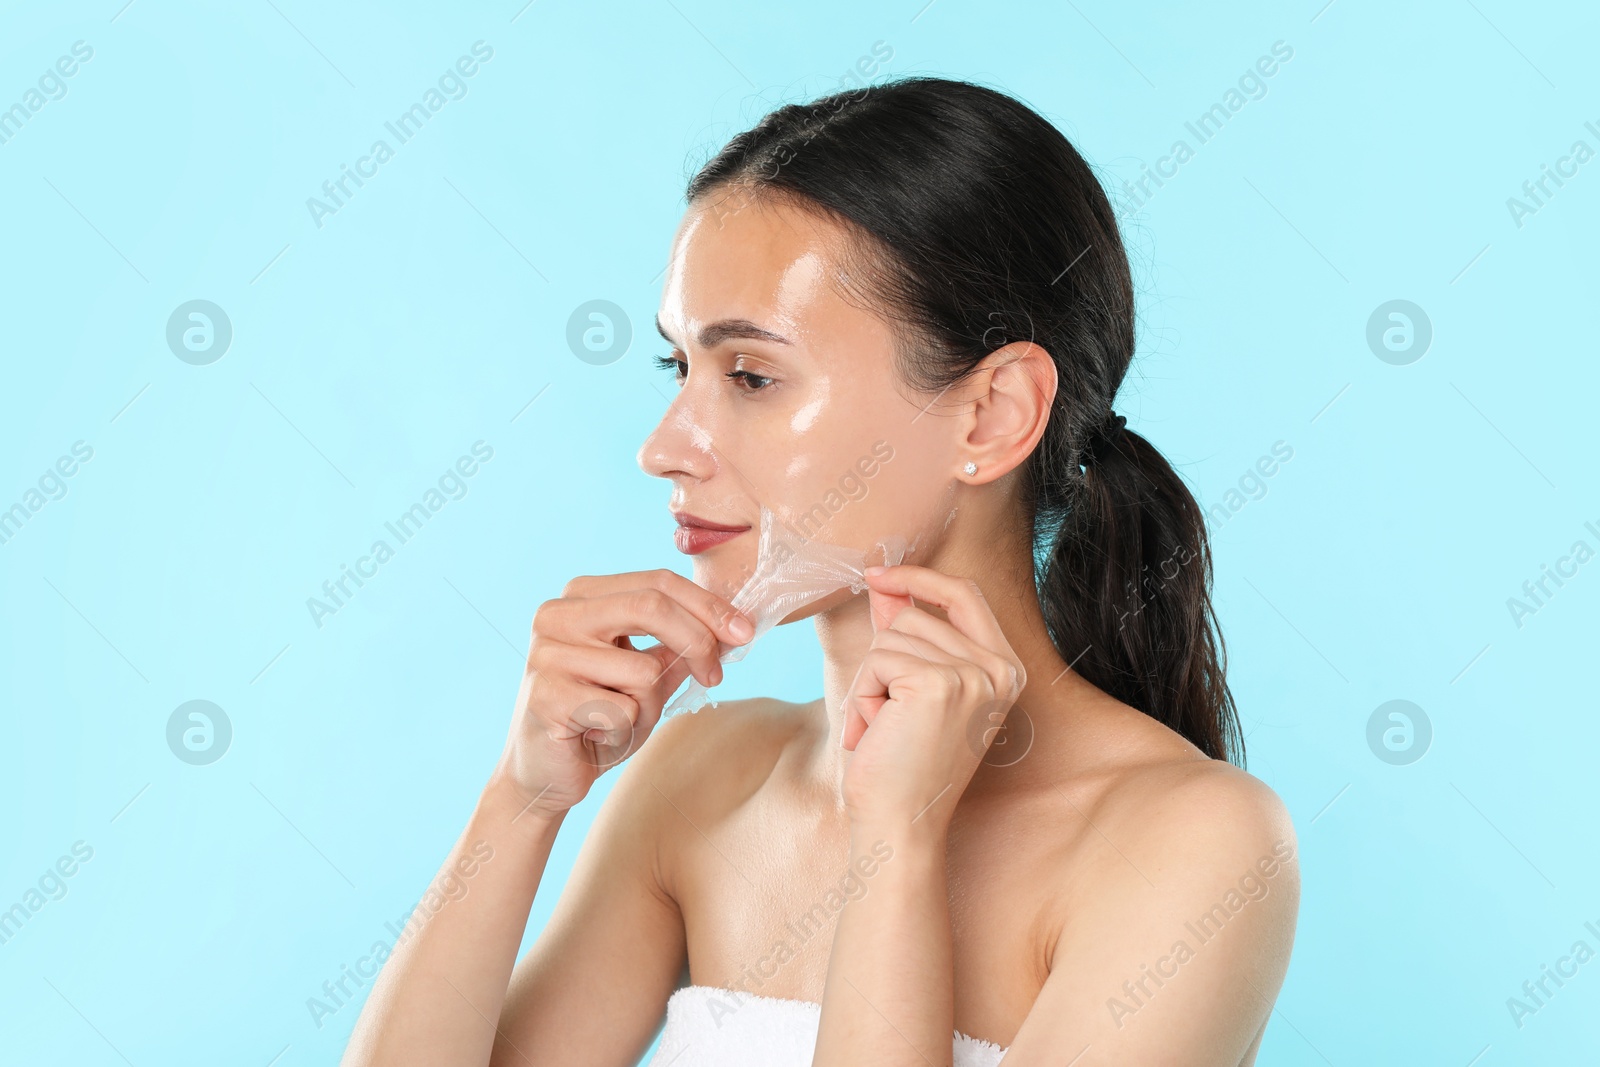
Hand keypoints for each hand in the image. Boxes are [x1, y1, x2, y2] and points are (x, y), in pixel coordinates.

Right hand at [496, 569, 754, 817]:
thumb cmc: (601, 717)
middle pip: (650, 607)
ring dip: (648, 707)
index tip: (744, 631)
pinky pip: (621, 711)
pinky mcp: (545, 696)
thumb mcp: (648, 675)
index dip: (707, 605)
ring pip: (642, 670)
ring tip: (619, 721)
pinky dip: (623, 732)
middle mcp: (557, 614)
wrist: (547, 774)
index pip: (656, 583)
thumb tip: (731, 626)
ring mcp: (546, 654)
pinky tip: (595, 737)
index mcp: (581, 596)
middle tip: (716, 675)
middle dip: (697, 641)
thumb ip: (679, 646)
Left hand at [840, 564, 1026, 829]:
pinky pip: (877, 660)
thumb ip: (905, 634)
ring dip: (869, 683)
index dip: (919, 578)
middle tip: (885, 717)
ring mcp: (973, 676)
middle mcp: (999, 670)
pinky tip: (873, 734)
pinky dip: (861, 697)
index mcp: (1004, 669)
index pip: (965, 594)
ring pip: (890, 637)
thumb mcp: (910, 690)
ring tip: (883, 729)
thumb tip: (885, 583)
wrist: (900, 825)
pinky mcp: (938, 684)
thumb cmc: (900, 765)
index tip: (879, 574)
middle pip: (915, 615)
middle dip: (882, 661)